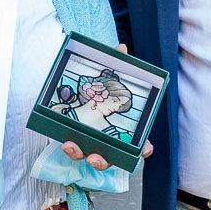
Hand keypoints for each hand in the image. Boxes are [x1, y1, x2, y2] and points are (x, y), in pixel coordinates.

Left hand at [62, 42, 153, 169]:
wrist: (74, 90)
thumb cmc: (99, 90)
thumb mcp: (106, 77)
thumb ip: (115, 65)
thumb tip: (121, 48)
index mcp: (123, 130)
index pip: (138, 145)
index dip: (143, 149)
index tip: (144, 148)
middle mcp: (108, 141)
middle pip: (109, 158)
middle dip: (102, 161)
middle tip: (94, 157)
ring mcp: (90, 143)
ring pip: (87, 157)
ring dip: (79, 154)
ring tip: (70, 145)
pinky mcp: (73, 140)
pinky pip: (74, 150)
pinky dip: (71, 149)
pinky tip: (65, 142)